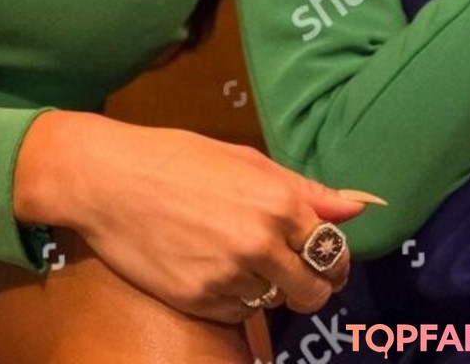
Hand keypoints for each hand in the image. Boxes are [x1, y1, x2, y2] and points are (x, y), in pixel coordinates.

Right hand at [65, 119, 380, 325]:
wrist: (107, 177)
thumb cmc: (176, 157)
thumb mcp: (244, 160)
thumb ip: (305, 188)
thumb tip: (363, 205)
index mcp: (279, 201)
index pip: (334, 251)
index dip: (329, 257)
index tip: (316, 255)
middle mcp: (262, 243)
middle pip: (314, 291)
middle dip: (306, 283)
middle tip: (282, 266)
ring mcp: (231, 275)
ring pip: (273, 302)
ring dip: (263, 287)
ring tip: (231, 255)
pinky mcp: (201, 301)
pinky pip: (236, 313)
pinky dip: (230, 297)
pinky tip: (207, 266)